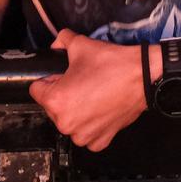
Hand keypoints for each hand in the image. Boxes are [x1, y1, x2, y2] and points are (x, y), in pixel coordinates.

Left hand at [29, 30, 146, 151]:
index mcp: (56, 102)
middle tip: (82, 82)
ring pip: (69, 121)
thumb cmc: (113, 65)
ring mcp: (84, 135)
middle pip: (53, 107)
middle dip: (63, 94)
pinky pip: (87, 133)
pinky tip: (101, 108)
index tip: (63, 75)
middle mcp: (66, 123)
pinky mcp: (100, 141)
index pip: (37, 89)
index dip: (50, 78)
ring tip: (93, 93)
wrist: (144, 77)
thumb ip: (61, 40)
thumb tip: (56, 43)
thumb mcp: (81, 45)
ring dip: (77, 110)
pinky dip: (92, 123)